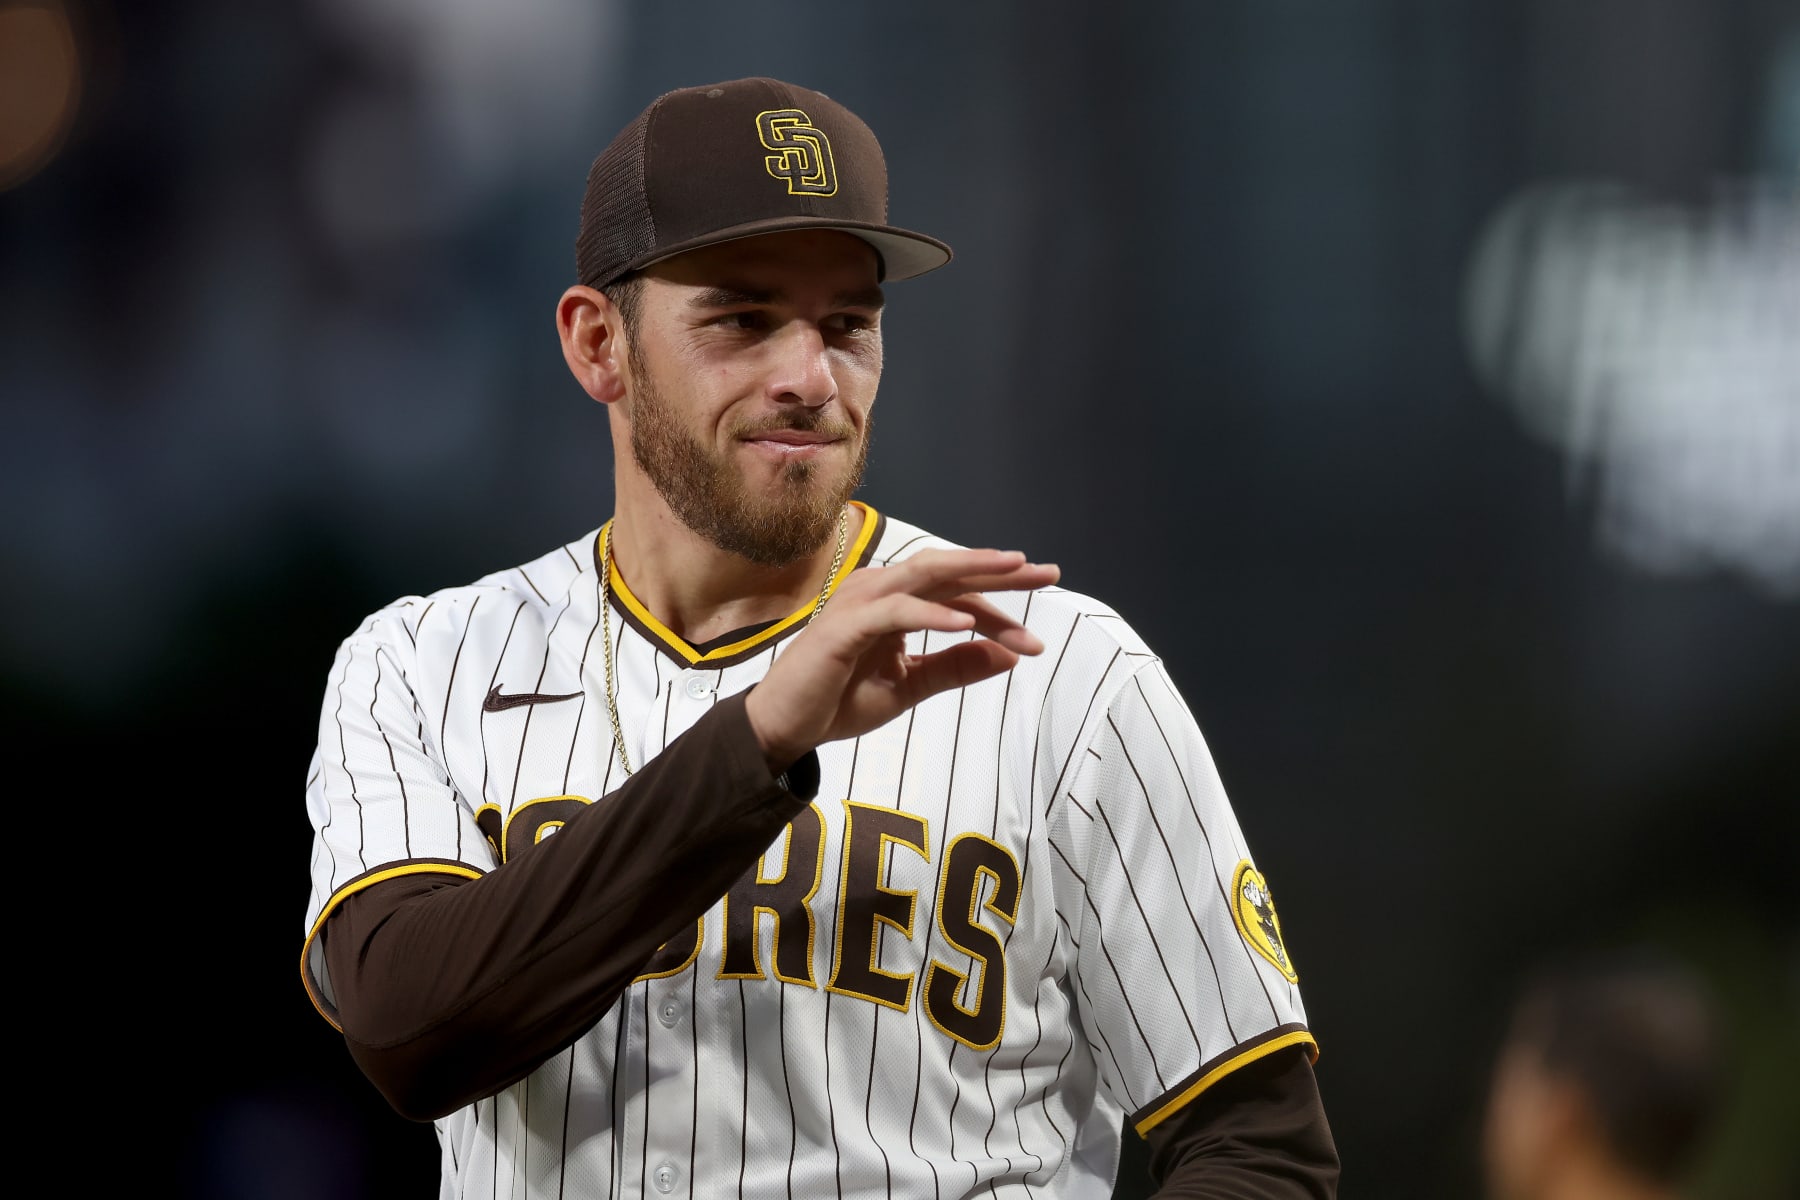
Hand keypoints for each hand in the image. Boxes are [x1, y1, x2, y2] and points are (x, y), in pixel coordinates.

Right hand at [744, 549, 1060, 771]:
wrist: (784, 728)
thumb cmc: (838, 701)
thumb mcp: (909, 687)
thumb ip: (954, 667)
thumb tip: (1006, 655)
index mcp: (894, 602)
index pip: (957, 594)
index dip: (1001, 609)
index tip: (1037, 638)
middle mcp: (879, 591)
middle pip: (948, 571)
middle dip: (999, 570)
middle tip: (1048, 572)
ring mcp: (860, 603)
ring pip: (925, 575)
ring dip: (973, 572)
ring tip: (1015, 571)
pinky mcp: (845, 626)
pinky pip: (897, 612)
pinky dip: (933, 614)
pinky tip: (967, 624)